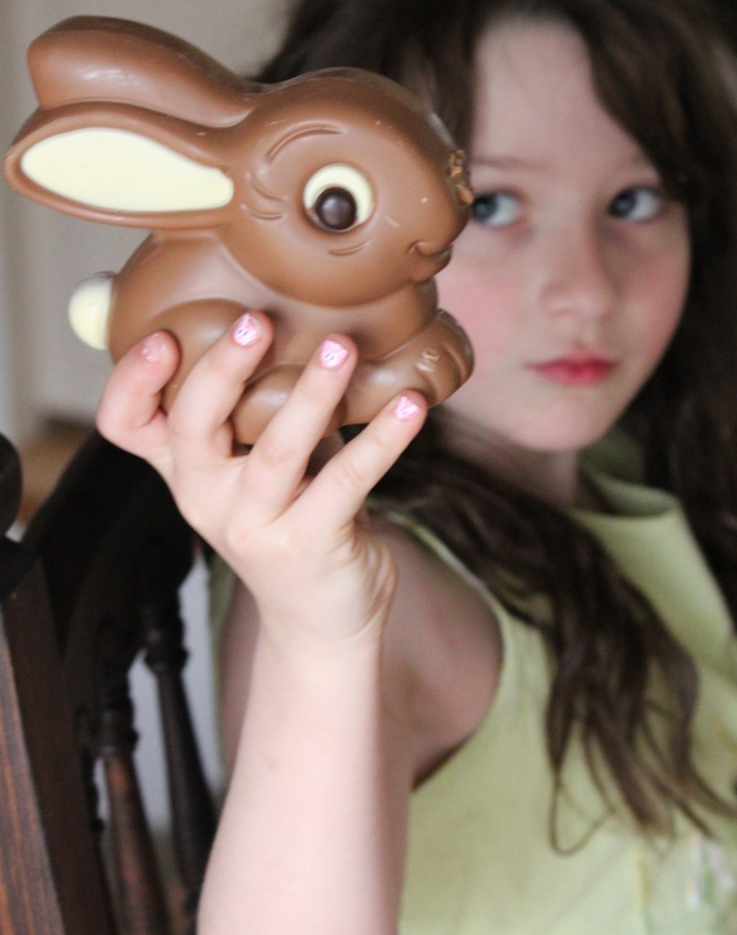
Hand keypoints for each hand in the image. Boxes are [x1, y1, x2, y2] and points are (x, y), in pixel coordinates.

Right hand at [96, 312, 426, 648]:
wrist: (321, 618)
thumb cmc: (294, 517)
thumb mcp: (259, 465)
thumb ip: (263, 407)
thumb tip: (307, 316)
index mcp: (185, 469)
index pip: (127, 425)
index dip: (131, 380)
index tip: (165, 336)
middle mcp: (206, 497)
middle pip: (191, 428)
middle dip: (223, 368)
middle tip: (257, 320)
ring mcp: (255, 525)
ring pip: (276, 450)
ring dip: (312, 394)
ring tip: (342, 347)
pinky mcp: (310, 544)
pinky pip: (347, 480)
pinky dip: (383, 439)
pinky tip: (412, 406)